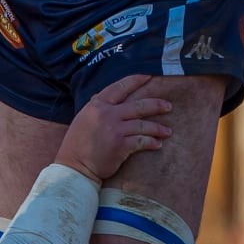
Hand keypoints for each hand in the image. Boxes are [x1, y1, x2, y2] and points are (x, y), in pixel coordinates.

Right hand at [56, 75, 172, 185]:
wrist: (75, 167)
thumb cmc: (77, 143)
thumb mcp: (83, 118)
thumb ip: (97, 106)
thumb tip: (107, 95)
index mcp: (97, 105)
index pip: (120, 87)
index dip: (136, 80)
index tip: (149, 76)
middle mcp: (107, 114)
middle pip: (138, 106)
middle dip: (156, 105)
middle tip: (168, 106)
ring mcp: (115, 130)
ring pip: (143, 124)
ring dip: (158, 128)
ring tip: (167, 131)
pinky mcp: (121, 146)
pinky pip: (142, 141)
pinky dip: (152, 142)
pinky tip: (158, 144)